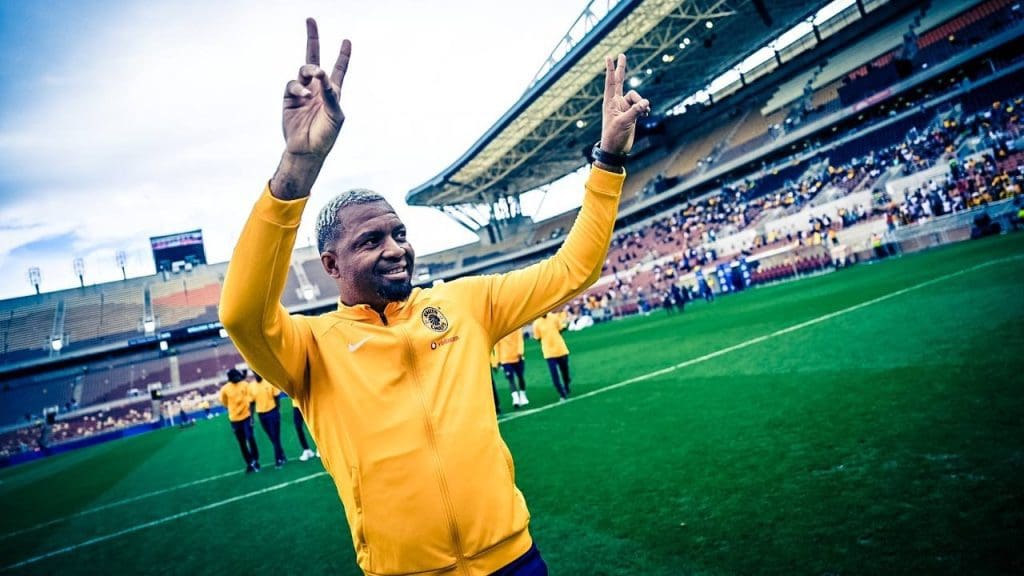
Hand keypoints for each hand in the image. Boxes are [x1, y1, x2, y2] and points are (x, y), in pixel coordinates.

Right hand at [282, 18, 350, 158]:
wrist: (307, 150)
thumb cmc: (326, 135)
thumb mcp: (335, 116)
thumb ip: (332, 96)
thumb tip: (324, 76)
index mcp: (332, 92)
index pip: (338, 69)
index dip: (343, 56)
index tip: (347, 41)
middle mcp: (317, 88)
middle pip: (313, 58)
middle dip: (312, 39)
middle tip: (310, 20)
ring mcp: (302, 92)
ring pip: (303, 70)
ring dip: (310, 70)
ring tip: (317, 74)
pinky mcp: (289, 99)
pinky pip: (293, 86)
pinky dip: (299, 88)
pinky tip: (305, 95)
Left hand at [599, 54, 649, 155]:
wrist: (616, 149)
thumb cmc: (614, 136)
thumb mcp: (624, 123)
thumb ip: (635, 111)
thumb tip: (645, 102)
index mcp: (610, 102)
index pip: (611, 82)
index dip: (611, 69)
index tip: (609, 57)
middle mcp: (617, 102)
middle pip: (620, 81)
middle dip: (622, 69)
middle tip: (622, 55)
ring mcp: (624, 107)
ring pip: (637, 97)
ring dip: (642, 103)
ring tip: (644, 112)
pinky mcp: (631, 114)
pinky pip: (641, 105)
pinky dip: (644, 108)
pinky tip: (645, 114)